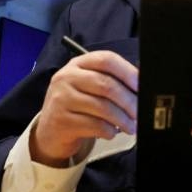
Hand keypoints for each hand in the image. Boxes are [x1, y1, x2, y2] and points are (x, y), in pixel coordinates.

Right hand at [31, 50, 137, 166]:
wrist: (50, 130)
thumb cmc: (77, 105)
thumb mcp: (88, 86)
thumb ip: (110, 81)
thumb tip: (141, 87)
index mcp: (78, 64)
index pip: (106, 59)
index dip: (128, 72)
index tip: (141, 86)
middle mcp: (67, 77)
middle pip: (106, 84)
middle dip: (128, 100)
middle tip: (139, 112)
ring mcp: (62, 99)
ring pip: (102, 107)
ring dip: (122, 119)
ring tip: (131, 126)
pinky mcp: (62, 121)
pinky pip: (94, 125)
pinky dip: (109, 131)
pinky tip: (112, 132)